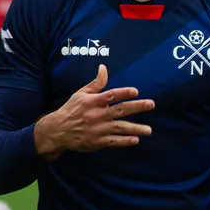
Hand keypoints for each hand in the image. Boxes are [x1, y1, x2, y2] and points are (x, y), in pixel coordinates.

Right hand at [34, 64, 154, 160]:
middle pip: (119, 110)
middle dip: (137, 107)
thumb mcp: (81, 94)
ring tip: (149, 130)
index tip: (136, 91)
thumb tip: (104, 67)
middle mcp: (96, 115)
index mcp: (92, 102)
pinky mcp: (96, 142)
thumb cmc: (72, 109)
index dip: (123, 93)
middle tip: (151, 104)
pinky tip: (135, 140)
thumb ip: (96, 83)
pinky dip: (124, 141)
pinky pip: (113, 142)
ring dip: (135, 129)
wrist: (58, 130)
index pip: (110, 95)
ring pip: (119, 128)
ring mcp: (97, 129)